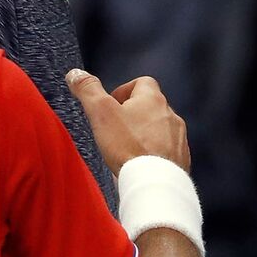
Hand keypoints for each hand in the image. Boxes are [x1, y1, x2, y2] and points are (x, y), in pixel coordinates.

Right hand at [67, 70, 190, 173]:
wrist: (154, 182)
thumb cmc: (128, 147)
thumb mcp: (101, 113)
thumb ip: (88, 90)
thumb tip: (76, 74)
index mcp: (153, 99)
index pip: (142, 82)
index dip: (124, 91)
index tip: (111, 105)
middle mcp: (170, 115)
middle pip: (151, 106)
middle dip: (133, 114)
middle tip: (115, 129)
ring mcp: (178, 138)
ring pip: (160, 129)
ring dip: (145, 134)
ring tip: (126, 149)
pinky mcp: (181, 159)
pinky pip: (167, 151)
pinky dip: (154, 154)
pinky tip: (141, 165)